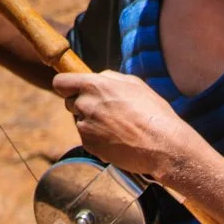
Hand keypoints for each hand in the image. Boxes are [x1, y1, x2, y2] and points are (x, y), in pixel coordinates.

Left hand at [51, 71, 205, 177]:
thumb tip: (97, 78)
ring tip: (116, 127)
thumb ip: (109, 78)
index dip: (66, 86)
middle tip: (105, 111)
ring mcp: (85, 126)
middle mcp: (86, 104)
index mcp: (95, 85)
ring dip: (91, 122)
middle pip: (70, 102)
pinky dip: (97, 138)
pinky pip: (87, 137)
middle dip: (82, 105)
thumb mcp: (133, 84)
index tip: (73, 89)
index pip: (60, 82)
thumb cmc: (152, 113)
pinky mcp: (89, 144)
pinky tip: (116, 139)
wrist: (162, 145)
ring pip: (80, 121)